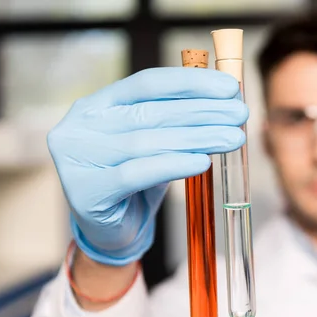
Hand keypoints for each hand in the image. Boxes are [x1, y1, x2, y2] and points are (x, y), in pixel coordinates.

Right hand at [48, 67, 247, 265]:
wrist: (110, 233)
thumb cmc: (135, 182)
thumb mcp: (153, 144)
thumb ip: (174, 121)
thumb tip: (225, 101)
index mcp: (96, 105)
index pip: (147, 84)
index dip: (191, 83)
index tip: (229, 87)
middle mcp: (80, 125)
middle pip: (150, 112)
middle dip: (202, 111)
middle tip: (240, 113)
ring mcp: (76, 158)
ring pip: (146, 142)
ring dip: (197, 138)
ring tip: (233, 137)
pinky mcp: (86, 191)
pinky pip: (137, 173)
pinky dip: (174, 165)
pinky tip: (204, 162)